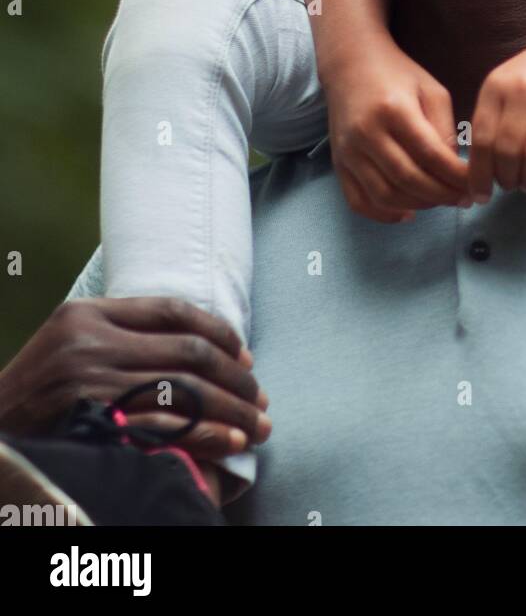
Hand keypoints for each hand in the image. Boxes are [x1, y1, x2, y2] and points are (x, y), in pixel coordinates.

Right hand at [0, 297, 270, 462]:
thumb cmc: (37, 389)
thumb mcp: (69, 341)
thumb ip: (121, 330)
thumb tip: (200, 340)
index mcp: (87, 314)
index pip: (173, 311)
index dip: (219, 331)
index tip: (245, 353)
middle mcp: (92, 344)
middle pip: (189, 352)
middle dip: (235, 376)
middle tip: (261, 395)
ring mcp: (94, 385)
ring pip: (187, 390)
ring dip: (232, 408)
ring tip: (258, 423)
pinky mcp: (97, 424)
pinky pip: (168, 427)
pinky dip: (207, 433)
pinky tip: (232, 441)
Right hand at [325, 34, 469, 222]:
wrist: (350, 64)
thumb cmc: (398, 74)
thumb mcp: (431, 90)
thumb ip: (445, 128)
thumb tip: (453, 170)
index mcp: (394, 110)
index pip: (430, 155)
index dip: (456, 176)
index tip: (475, 184)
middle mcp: (366, 133)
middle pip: (408, 179)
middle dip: (442, 195)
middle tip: (463, 199)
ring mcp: (348, 151)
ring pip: (384, 195)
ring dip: (418, 206)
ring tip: (439, 201)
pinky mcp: (338, 162)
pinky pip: (358, 201)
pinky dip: (383, 215)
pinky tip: (407, 212)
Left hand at [468, 18, 525, 201]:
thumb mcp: (506, 82)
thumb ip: (491, 116)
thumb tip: (477, 167)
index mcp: (497, 85)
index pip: (481, 139)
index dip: (478, 173)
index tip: (480, 195)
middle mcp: (525, 90)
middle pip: (508, 150)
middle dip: (506, 178)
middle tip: (510, 186)